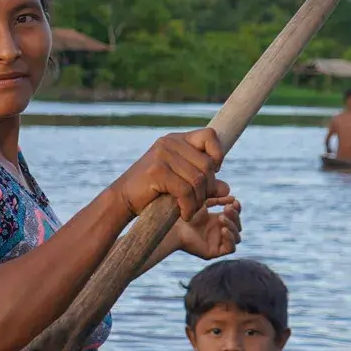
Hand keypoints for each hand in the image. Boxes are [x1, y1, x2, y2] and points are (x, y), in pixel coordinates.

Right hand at [108, 128, 224, 217]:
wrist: (122, 199)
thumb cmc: (153, 191)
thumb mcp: (181, 182)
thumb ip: (204, 182)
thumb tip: (227, 189)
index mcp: (176, 140)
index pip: (209, 135)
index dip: (217, 154)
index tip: (213, 172)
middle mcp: (170, 142)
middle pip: (207, 165)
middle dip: (208, 188)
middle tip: (198, 202)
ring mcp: (162, 155)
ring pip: (198, 180)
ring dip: (198, 201)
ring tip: (190, 211)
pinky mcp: (157, 171)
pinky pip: (185, 191)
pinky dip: (189, 207)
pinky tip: (184, 214)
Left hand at [172, 195, 241, 259]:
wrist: (175, 227)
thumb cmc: (185, 214)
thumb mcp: (203, 202)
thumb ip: (218, 199)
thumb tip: (234, 198)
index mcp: (217, 222)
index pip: (235, 217)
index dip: (237, 210)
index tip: (235, 202)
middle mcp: (219, 233)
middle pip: (237, 226)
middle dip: (234, 217)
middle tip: (227, 209)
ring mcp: (217, 243)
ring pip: (237, 237)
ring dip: (232, 226)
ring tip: (221, 217)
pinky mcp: (214, 253)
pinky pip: (231, 248)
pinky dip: (230, 238)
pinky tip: (223, 230)